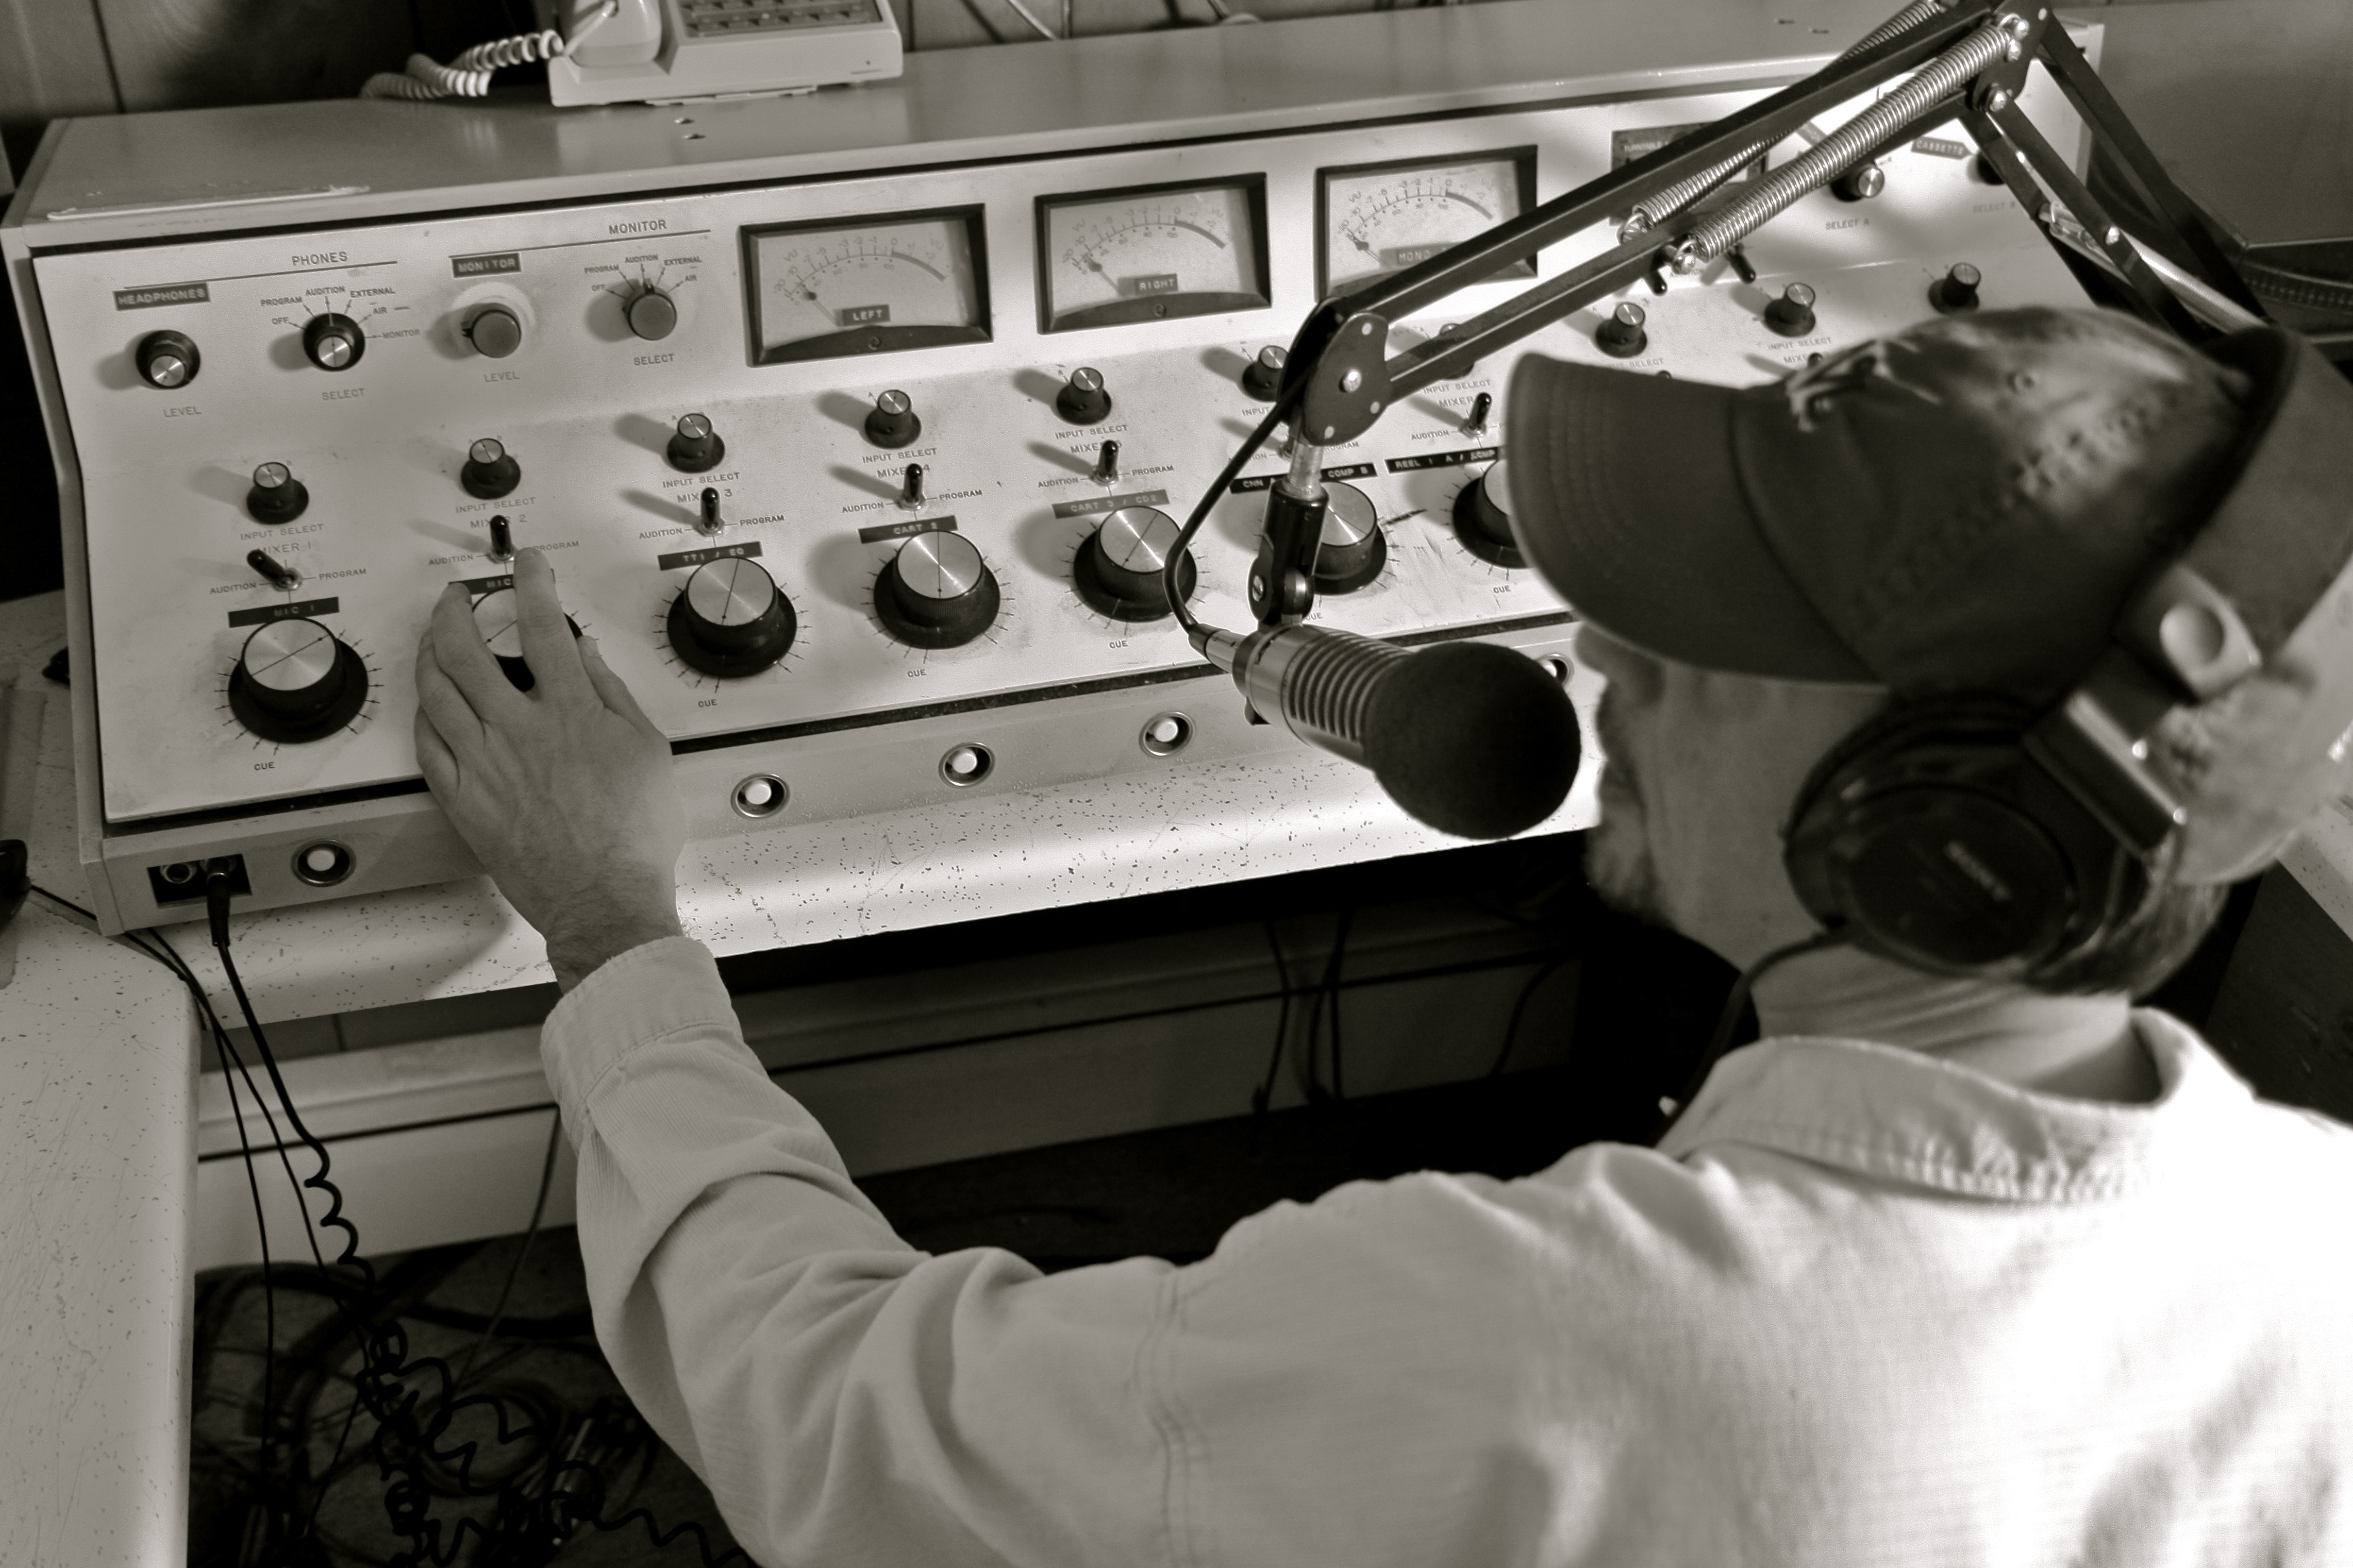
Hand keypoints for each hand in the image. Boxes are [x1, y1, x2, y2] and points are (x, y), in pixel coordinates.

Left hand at [414, 549, 684, 989]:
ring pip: (435, 691)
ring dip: (428, 653)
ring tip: (432, 638)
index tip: (526, 565)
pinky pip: (427, 744)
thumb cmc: (633, 837)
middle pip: (466, 650)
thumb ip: (613, 696)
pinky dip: (424, 714)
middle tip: (456, 596)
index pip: (543, 627)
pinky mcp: (463, 799)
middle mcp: (518, 730)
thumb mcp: (648, 751)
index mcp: (571, 712)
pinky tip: (428, 705)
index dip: (532, 585)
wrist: (604, 898)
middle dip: (455, 610)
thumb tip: (586, 656)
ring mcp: (483, 764)